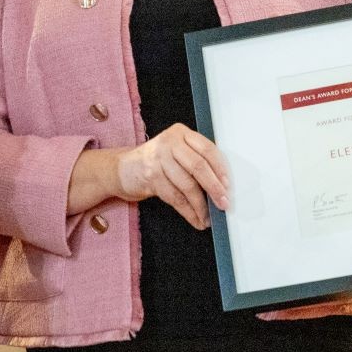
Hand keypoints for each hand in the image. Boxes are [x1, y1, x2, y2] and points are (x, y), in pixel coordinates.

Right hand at [113, 123, 230, 230]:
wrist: (123, 169)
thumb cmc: (155, 161)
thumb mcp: (175, 151)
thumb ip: (196, 160)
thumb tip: (221, 185)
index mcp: (181, 133)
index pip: (207, 149)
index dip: (220, 169)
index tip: (228, 185)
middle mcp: (169, 143)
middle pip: (198, 167)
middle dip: (214, 188)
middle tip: (223, 203)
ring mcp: (158, 159)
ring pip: (187, 185)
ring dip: (200, 206)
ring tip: (207, 217)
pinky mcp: (150, 177)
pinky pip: (175, 198)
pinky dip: (188, 211)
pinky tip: (195, 218)